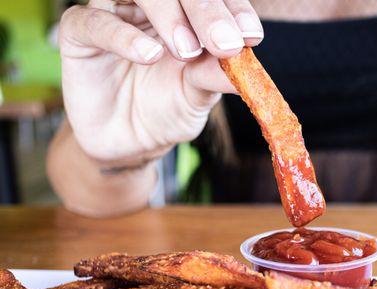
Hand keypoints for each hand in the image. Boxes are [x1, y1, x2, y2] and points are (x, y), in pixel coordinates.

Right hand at [59, 0, 262, 165]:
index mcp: (187, 14)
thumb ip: (216, 76)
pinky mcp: (80, 33)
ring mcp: (116, 14)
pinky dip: (123, 36)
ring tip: (187, 51)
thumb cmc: (168, 110)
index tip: (251, 36)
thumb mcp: (198, 96)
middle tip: (224, 43)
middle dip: (206, 12)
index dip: (233, 10)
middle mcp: (154, 7)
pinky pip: (96, 22)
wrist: (131, 142)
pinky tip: (149, 55)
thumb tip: (247, 69)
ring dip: (168, 14)